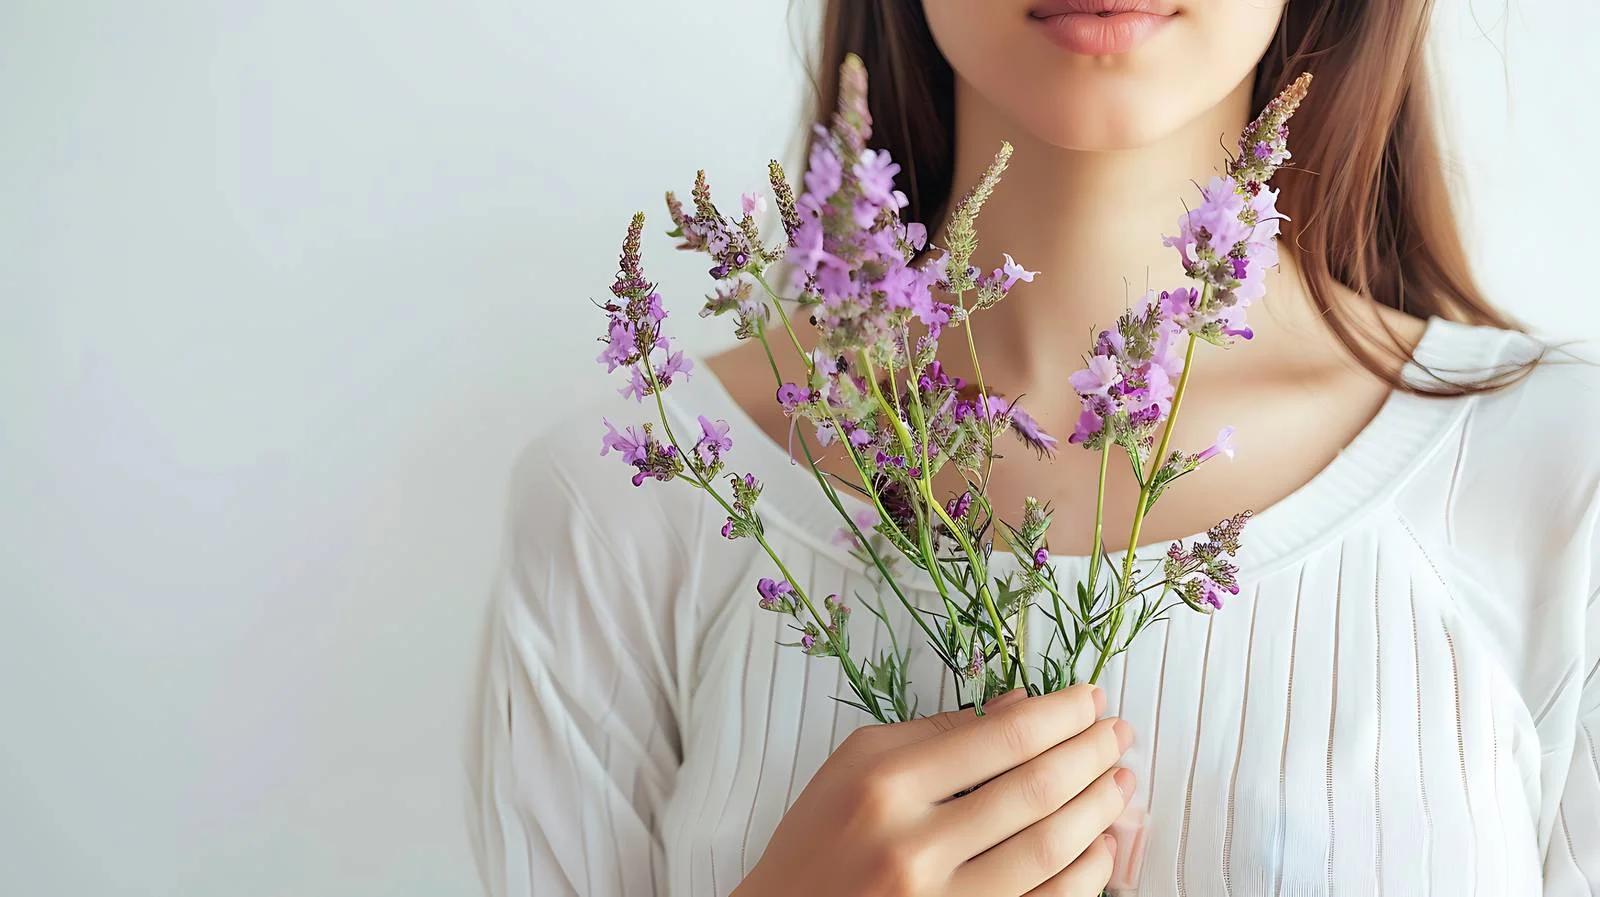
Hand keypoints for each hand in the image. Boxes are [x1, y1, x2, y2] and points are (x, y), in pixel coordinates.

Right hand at [734, 685, 1135, 896]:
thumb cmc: (816, 844)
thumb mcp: (853, 767)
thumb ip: (934, 734)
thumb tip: (1021, 705)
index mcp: (883, 784)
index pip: (1001, 738)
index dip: (1060, 714)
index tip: (1090, 699)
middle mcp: (912, 845)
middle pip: (1034, 789)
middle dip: (1091, 754)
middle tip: (1117, 733)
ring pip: (1050, 850)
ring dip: (1099, 810)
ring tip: (1118, 781)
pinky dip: (1085, 874)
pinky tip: (1099, 845)